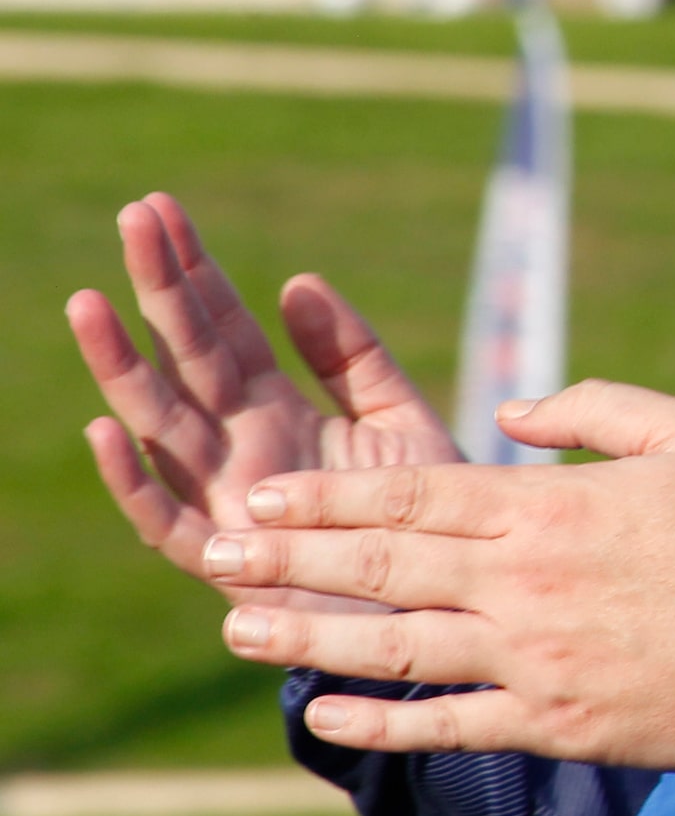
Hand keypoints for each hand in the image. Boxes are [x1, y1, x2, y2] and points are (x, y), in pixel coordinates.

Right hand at [68, 193, 460, 610]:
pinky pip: (168, 520)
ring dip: (122, 366)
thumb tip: (299, 281)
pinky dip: (134, 479)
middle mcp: (238, 448)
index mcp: (275, 410)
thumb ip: (354, 358)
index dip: (195, 271)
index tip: (162, 207)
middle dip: (159, 290)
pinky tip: (106, 429)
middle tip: (134, 215)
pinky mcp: (227, 563)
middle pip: (185, 358)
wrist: (444, 609)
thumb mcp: (399, 420)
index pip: (223, 328)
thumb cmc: (420, 516)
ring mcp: (226, 501)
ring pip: (159, 425)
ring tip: (89, 302)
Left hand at [206, 381, 674, 769]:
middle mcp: (519, 581)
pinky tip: (322, 715)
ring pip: (392, 646)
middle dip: (289, 556)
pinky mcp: (554, 721)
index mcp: (546, 506)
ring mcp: (530, 657)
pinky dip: (379, 723)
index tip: (264, 494)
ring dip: (307, 637)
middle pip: (380, 563)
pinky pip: (447, 724)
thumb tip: (514, 412)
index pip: (410, 491)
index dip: (327, 494)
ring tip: (237, 628)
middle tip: (218, 550)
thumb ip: (595, 409)